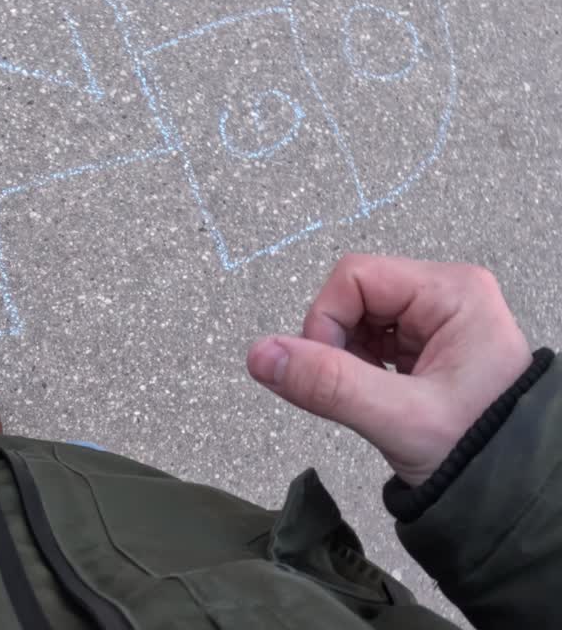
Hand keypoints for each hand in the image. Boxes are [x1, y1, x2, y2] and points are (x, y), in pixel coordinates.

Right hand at [247, 255, 531, 486]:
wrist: (512, 496)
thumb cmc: (480, 453)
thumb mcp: (400, 419)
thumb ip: (328, 385)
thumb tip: (260, 355)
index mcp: (454, 293)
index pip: (354, 277)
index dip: (325, 320)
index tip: (329, 371)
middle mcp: (447, 296)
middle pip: (352, 295)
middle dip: (336, 343)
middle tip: (355, 390)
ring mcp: (436, 321)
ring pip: (356, 320)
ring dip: (347, 360)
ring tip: (375, 399)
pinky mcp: (425, 346)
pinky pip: (369, 341)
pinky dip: (359, 370)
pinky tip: (379, 398)